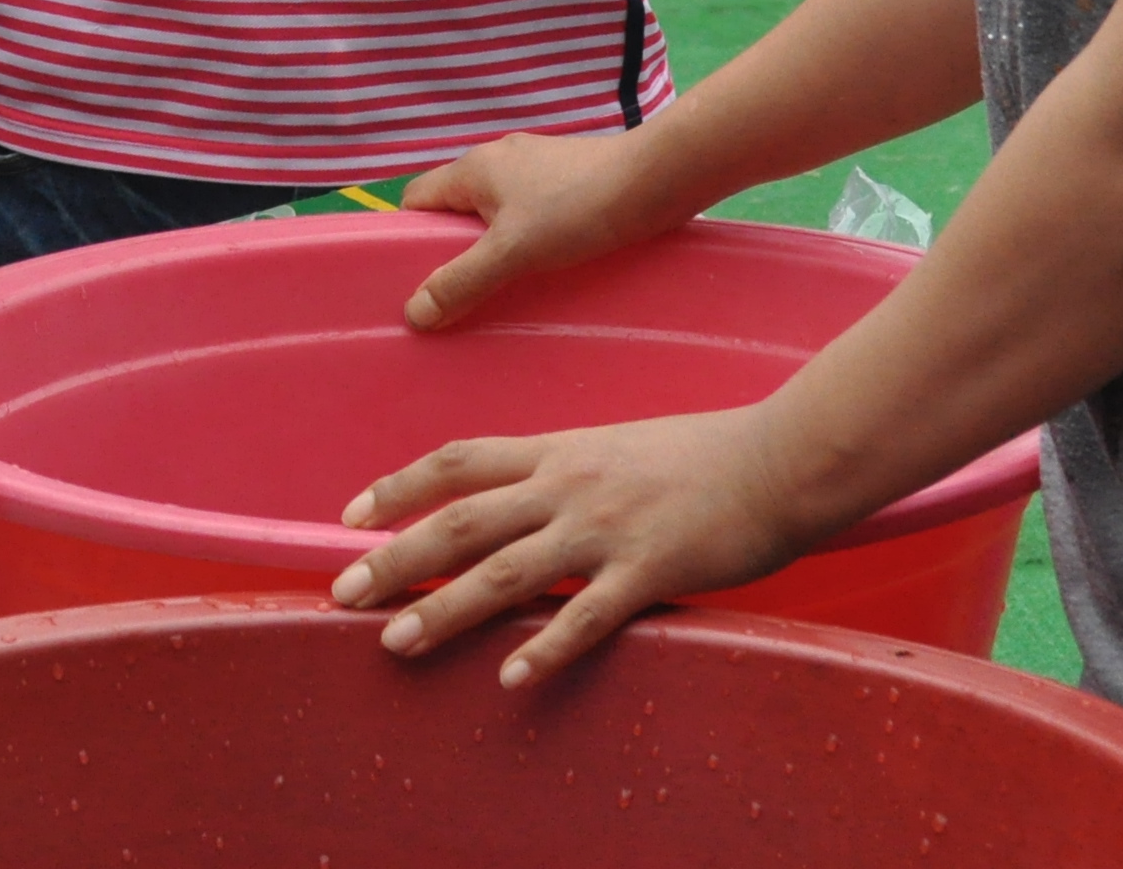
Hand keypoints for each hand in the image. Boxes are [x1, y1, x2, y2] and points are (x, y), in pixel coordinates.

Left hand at [327, 408, 809, 685]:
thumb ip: (569, 470)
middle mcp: (567, 484)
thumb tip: (528, 497)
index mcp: (559, 450)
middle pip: (461, 521)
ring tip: (396, 641)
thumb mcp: (619, 445)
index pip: (458, 460)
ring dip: (444, 607)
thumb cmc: (706, 454)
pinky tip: (509, 677)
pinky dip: (544, 648)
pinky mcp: (648, 569)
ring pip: (505, 571)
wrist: (779, 457)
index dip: (399, 487)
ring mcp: (604, 528)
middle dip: (394, 557)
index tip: (351, 514)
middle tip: (343, 592)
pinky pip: (586, 616)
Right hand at [392, 129, 688, 331]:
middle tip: (462, 298)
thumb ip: (462, 282)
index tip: (421, 283)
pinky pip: (529, 214)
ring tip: (506, 291)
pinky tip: (547, 269)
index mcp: (473, 168)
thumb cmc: (578, 208)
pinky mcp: (567, 181)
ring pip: (495, 213)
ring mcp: (536, 168)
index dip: (410, 239)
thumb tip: (412, 314)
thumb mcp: (513, 252)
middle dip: (455, 252)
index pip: (417, 199)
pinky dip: (528, 241)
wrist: (656, 179)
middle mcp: (498, 160)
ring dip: (495, 249)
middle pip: (456, 210)